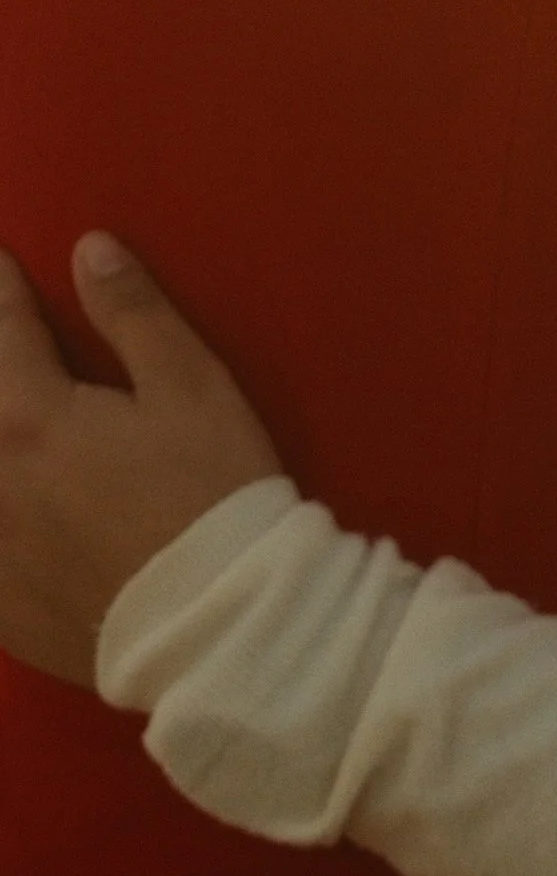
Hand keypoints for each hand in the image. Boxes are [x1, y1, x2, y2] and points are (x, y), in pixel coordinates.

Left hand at [0, 239, 282, 686]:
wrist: (216, 626)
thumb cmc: (212, 492)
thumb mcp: (191, 388)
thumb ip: (134, 315)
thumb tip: (88, 248)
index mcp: (30, 415)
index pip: (4, 330)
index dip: (0, 286)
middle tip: (4, 353)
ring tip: (4, 424)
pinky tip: (9, 510)